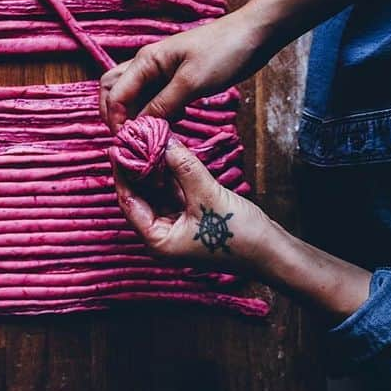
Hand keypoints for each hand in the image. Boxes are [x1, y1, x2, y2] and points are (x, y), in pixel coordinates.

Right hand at [99, 8, 269, 130]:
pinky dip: (155, 112)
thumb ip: (162, 105)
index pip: (115, 95)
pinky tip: (172, 121)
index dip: (117, 120)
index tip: (129, 144)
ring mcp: (160, 71)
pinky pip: (154, 97)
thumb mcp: (191, 83)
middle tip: (131, 139)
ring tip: (152, 134)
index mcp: (145, 61)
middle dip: (116, 116)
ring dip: (136, 115)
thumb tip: (139, 127)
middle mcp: (146, 65)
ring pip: (133, 96)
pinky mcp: (175, 78)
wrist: (255, 34)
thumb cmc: (224, 52)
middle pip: (114, 92)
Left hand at [113, 138, 273, 272]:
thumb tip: (165, 141)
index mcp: (156, 241)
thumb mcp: (207, 196)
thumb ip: (185, 167)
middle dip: (138, 168)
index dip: (122, 173)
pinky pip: (174, 194)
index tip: (118, 147)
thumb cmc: (239, 235)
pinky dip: (172, 176)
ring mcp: (176, 228)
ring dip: (155, 169)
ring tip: (148, 140)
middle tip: (133, 138)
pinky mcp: (191, 220)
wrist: (272, 252)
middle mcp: (161, 237)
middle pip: (141, 197)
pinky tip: (169, 153)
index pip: (128, 202)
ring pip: (158, 193)